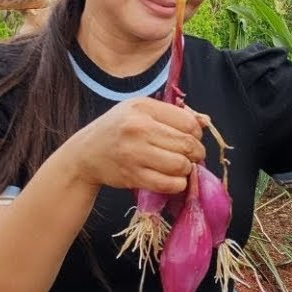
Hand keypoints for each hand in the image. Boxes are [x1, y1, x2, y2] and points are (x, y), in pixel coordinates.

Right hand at [65, 97, 205, 193]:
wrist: (85, 154)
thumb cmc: (118, 129)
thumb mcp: (141, 111)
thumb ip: (173, 114)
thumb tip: (206, 122)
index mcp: (143, 108)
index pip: (189, 122)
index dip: (196, 133)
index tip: (190, 138)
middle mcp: (138, 128)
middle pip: (188, 145)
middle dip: (196, 153)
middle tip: (191, 156)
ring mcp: (134, 153)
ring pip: (181, 165)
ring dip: (187, 169)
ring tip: (179, 166)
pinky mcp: (133, 176)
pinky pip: (169, 184)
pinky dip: (178, 184)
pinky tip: (173, 178)